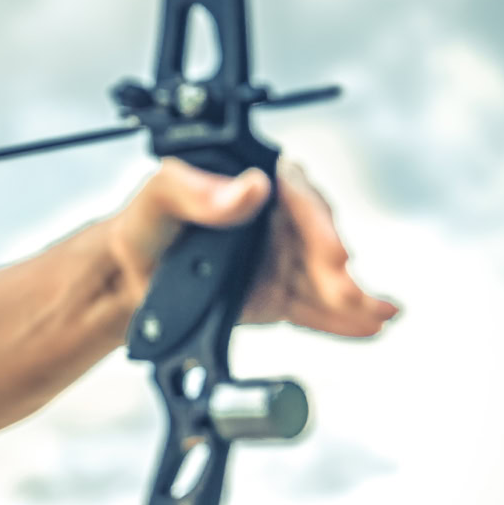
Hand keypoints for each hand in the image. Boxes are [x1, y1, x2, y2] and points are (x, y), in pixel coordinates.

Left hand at [106, 156, 399, 337]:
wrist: (130, 277)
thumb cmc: (144, 225)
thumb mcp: (158, 198)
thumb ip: (195, 190)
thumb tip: (249, 188)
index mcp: (253, 179)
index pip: (298, 195)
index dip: (318, 223)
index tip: (332, 252)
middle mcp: (276, 216)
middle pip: (318, 238)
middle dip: (336, 269)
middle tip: (344, 293)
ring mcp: (282, 256)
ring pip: (324, 276)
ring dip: (351, 297)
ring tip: (373, 314)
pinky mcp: (279, 292)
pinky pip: (314, 305)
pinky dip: (341, 319)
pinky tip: (370, 325)